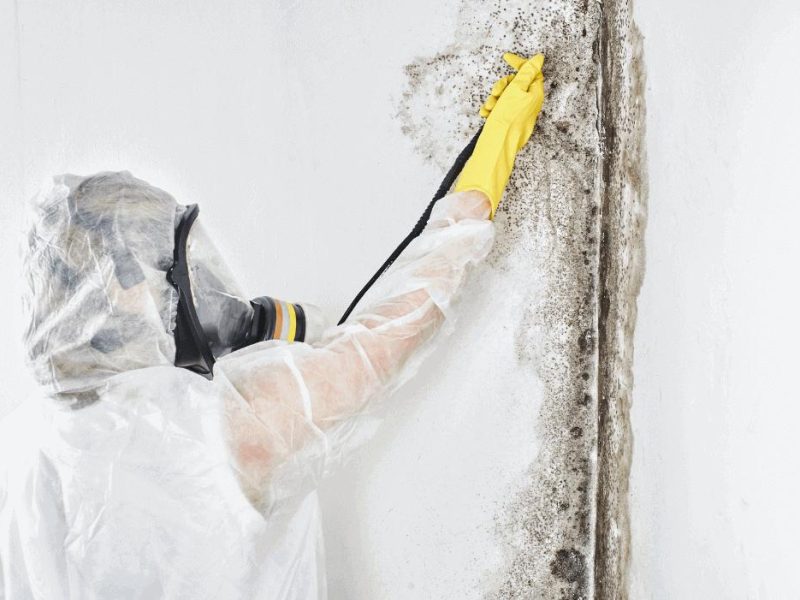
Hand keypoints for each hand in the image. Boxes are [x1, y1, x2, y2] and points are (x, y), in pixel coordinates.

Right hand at [454, 53, 544, 217]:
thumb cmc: (507, 119)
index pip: (531, 71)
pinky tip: (486, 115)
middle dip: (502, 86)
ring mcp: (519, 112)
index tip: (506, 58)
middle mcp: (529, 103)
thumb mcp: (516, 89)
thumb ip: (527, 72)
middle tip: (496, 93)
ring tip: (489, 108)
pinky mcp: (509, 120)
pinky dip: (492, 109)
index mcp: (535, 94)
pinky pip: (500, 108)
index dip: (519, 63)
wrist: (497, 144)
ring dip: (494, 98)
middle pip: (515, 83)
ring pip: (505, 95)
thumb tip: (539, 58)